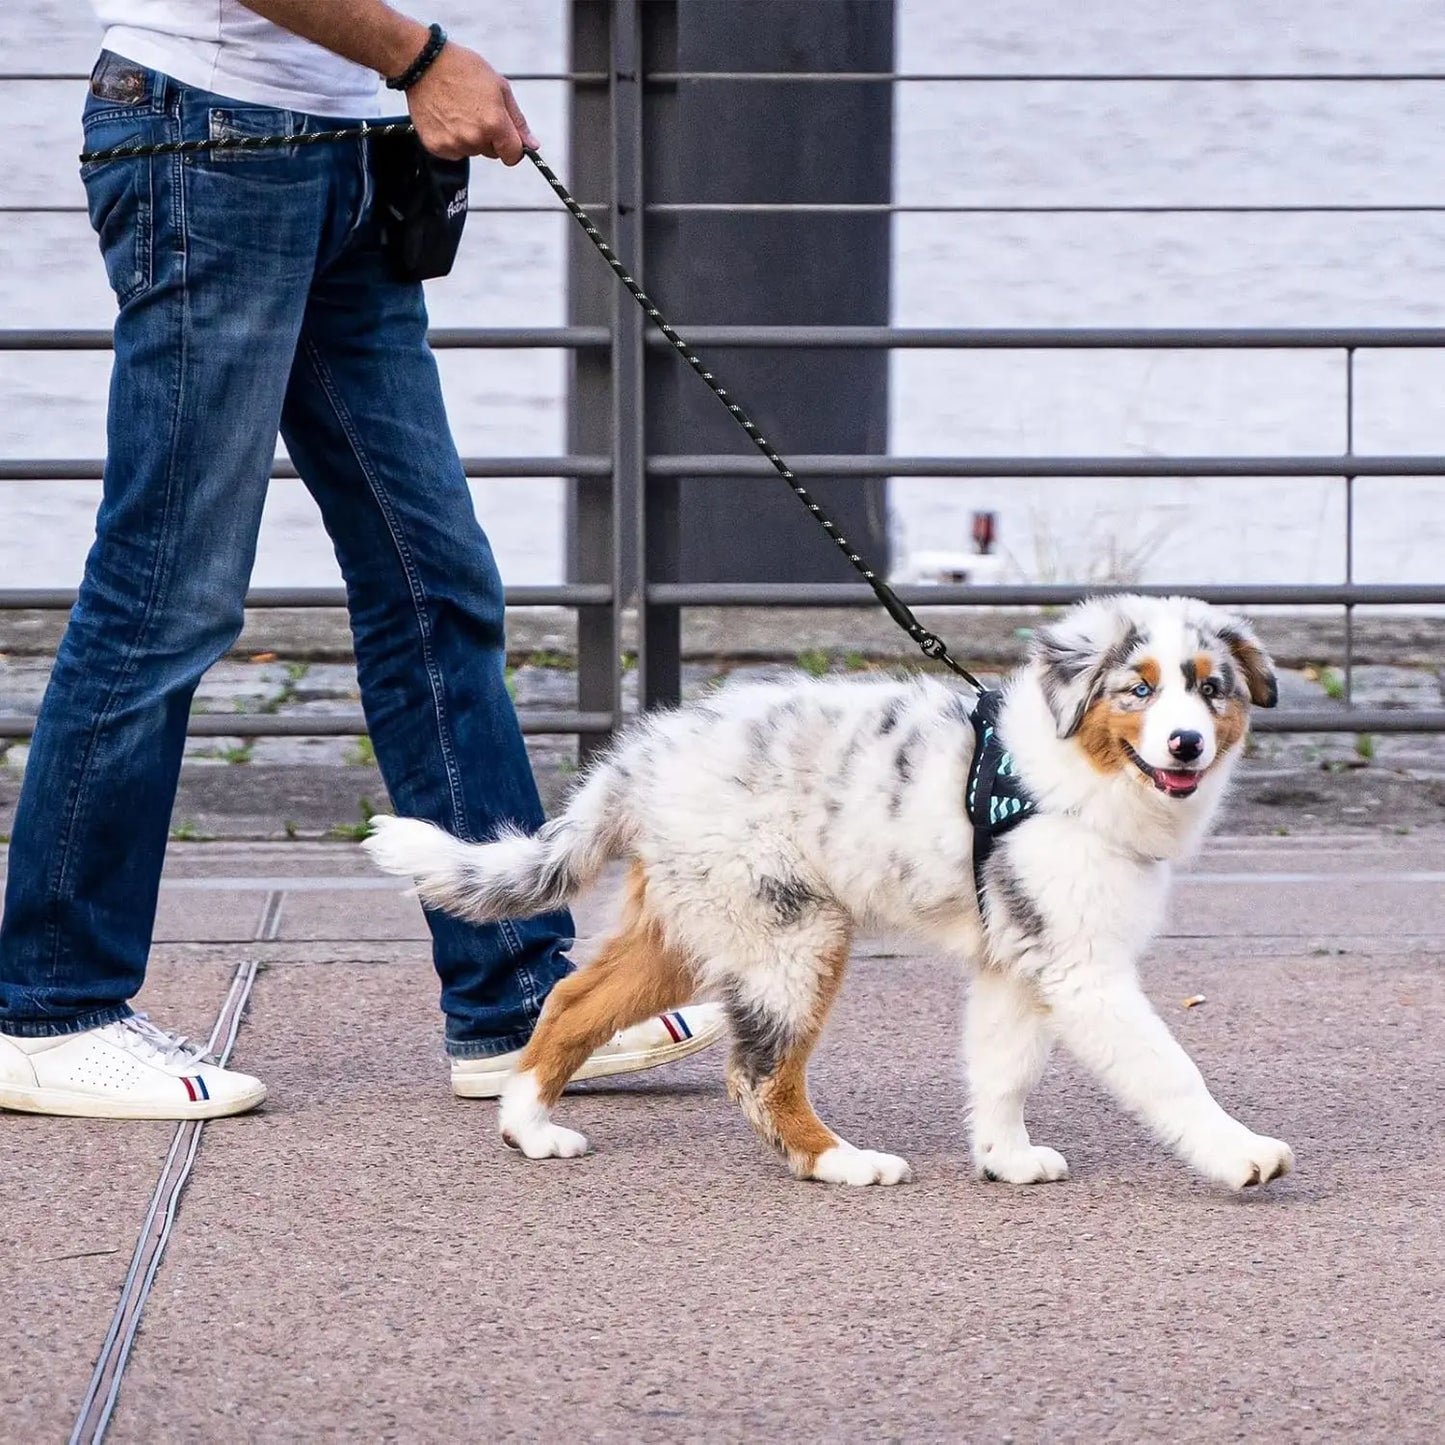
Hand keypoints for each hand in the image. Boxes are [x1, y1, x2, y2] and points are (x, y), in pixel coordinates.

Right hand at [406, 42, 537, 163]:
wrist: (423, 63)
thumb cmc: (462, 69)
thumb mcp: (499, 87)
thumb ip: (517, 120)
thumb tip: (532, 145)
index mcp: (494, 124)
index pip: (513, 156)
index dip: (513, 147)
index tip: (507, 138)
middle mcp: (474, 138)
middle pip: (492, 153)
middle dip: (490, 137)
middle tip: (476, 111)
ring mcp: (454, 144)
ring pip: (473, 151)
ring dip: (470, 137)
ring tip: (459, 110)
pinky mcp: (436, 147)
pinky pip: (453, 152)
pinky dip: (452, 139)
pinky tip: (446, 117)